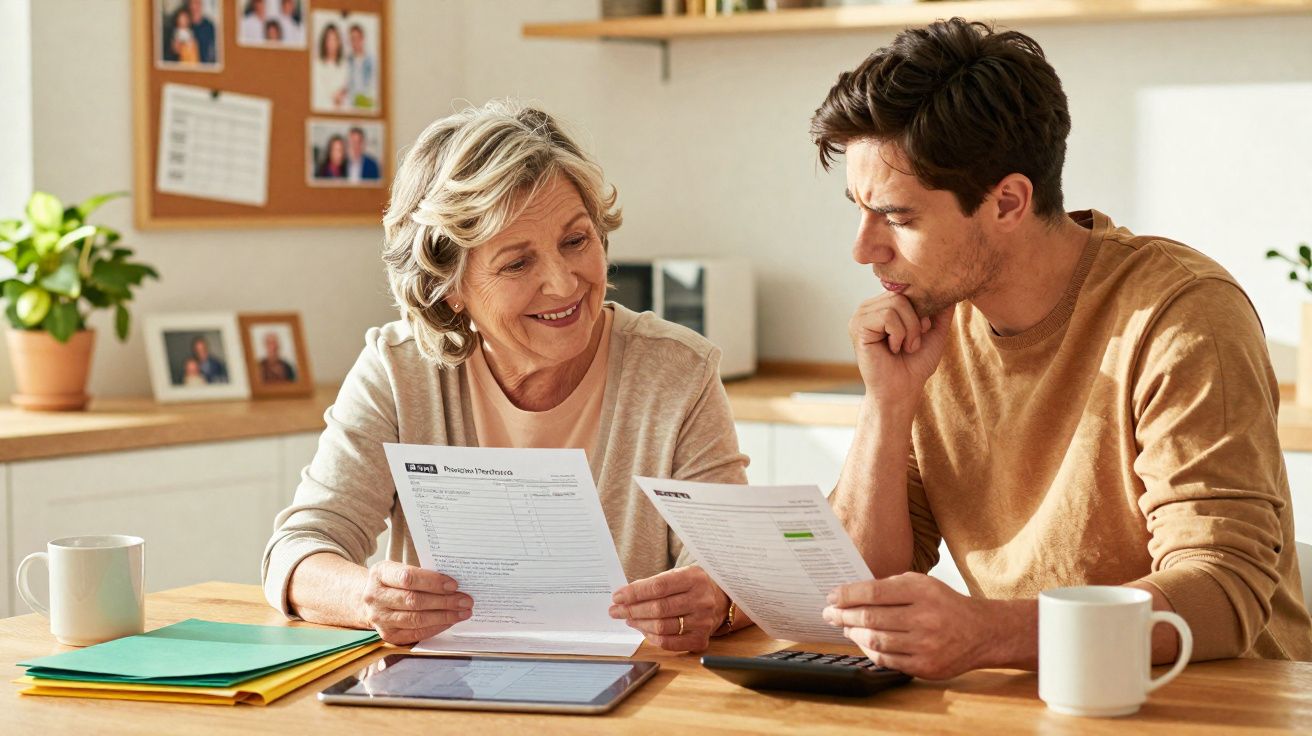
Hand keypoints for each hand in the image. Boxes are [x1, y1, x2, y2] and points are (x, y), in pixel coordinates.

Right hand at [358, 561, 472, 644]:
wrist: (369, 599)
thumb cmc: (392, 581)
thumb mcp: (399, 569)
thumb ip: (421, 574)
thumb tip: (453, 585)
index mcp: (380, 574)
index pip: (408, 578)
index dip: (432, 582)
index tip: (454, 585)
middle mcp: (375, 597)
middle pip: (414, 601)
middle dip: (444, 601)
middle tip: (465, 601)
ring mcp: (380, 618)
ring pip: (416, 619)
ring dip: (443, 616)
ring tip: (462, 612)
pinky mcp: (387, 635)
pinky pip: (415, 633)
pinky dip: (435, 628)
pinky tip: (449, 622)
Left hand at [609, 566, 727, 652]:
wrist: (721, 600)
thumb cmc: (692, 586)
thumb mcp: (678, 574)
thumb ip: (655, 583)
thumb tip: (625, 596)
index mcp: (694, 578)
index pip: (658, 586)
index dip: (635, 593)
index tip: (618, 596)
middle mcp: (701, 600)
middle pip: (659, 608)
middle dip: (632, 610)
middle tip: (616, 610)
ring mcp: (703, 621)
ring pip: (662, 627)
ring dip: (639, 624)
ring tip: (629, 619)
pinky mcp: (701, 639)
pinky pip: (669, 642)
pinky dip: (651, 637)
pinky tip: (643, 630)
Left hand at [823, 572, 1003, 679]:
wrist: (981, 633)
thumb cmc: (945, 604)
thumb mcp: (922, 584)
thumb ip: (890, 586)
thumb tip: (851, 594)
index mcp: (922, 592)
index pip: (874, 592)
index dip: (848, 595)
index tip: (832, 596)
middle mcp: (925, 618)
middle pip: (871, 618)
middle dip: (843, 615)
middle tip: (829, 613)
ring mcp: (925, 646)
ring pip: (875, 640)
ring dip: (853, 633)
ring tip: (844, 627)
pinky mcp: (925, 667)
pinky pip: (886, 660)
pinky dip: (869, 650)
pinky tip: (862, 641)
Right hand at [849, 294, 954, 413]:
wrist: (901, 391)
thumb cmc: (915, 364)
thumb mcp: (935, 331)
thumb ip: (941, 309)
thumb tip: (950, 285)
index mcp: (883, 306)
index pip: (906, 289)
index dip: (921, 310)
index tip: (922, 331)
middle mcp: (869, 307)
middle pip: (902, 295)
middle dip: (916, 321)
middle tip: (912, 344)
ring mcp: (861, 316)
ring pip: (896, 304)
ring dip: (909, 330)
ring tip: (904, 347)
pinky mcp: (857, 326)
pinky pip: (888, 317)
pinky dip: (898, 335)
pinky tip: (892, 349)